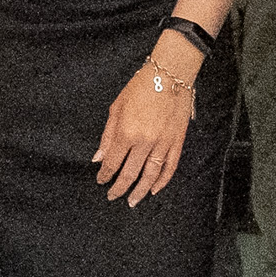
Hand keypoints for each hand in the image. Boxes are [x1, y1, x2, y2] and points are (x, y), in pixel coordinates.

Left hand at [95, 38, 198, 205]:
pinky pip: (170, 167)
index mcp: (126, 132)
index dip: (105, 175)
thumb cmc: (140, 87)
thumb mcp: (116, 107)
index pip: (112, 163)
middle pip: (130, 174)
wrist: (169, 74)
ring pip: (150, 176)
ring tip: (132, 202)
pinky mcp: (177, 142)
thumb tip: (98, 158)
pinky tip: (154, 189)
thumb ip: (107, 136)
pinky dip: (162, 181)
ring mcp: (163, 143)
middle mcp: (145, 142)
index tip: (101, 180)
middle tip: (112, 196)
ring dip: (140, 192)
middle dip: (119, 188)